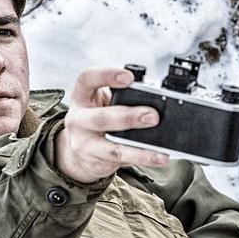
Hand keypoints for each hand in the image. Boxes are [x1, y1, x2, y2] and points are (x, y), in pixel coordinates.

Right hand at [55, 67, 168, 183]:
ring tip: (160, 151)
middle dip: (129, 117)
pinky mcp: (94, 161)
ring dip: (138, 150)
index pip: (87, 79)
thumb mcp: (102, 102)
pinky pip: (120, 161)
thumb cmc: (98, 117)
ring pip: (111, 148)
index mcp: (81, 96)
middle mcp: (78, 119)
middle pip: (101, 118)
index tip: (129, 77)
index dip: (107, 76)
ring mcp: (84, 143)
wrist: (79, 150)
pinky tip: (157, 158)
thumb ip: (122, 98)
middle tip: (153, 116)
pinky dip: (141, 160)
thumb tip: (157, 100)